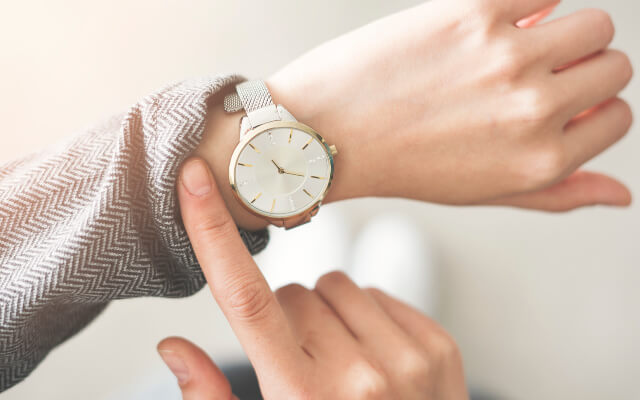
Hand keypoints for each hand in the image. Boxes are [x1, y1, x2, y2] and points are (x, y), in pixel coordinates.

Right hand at [160, 157, 468, 398]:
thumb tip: (170, 347)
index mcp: (301, 396)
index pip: (245, 298)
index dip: (213, 232)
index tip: (195, 180)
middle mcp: (357, 373)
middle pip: (291, 291)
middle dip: (284, 318)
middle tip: (298, 363)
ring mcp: (406, 357)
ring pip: (334, 285)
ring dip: (326, 312)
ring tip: (337, 361)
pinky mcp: (437, 345)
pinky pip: (378, 293)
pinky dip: (365, 317)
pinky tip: (371, 357)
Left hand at [267, 0, 632, 211]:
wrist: (327, 132)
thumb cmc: (403, 164)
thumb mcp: (484, 192)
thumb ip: (558, 193)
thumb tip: (623, 195)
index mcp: (542, 161)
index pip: (617, 117)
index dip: (590, 108)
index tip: (558, 102)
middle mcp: (534, 111)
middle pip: (614, 65)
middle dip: (584, 69)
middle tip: (537, 74)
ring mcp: (507, 57)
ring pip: (594, 22)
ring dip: (567, 31)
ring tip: (521, 45)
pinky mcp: (473, 12)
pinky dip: (531, 1)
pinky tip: (498, 18)